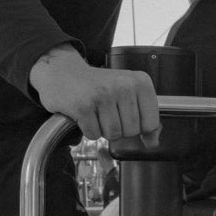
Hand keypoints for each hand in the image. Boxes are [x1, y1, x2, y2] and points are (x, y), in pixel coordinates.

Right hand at [30, 48, 159, 145]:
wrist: (63, 72)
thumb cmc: (98, 86)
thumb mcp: (128, 93)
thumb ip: (145, 117)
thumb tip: (152, 143)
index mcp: (140, 82)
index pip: (151, 123)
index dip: (138, 128)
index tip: (126, 116)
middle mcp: (124, 86)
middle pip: (131, 131)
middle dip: (119, 128)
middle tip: (106, 111)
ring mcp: (103, 95)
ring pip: (113, 135)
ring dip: (102, 129)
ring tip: (95, 112)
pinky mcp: (83, 106)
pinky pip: (94, 135)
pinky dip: (88, 130)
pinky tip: (84, 114)